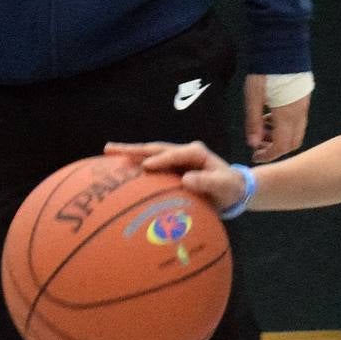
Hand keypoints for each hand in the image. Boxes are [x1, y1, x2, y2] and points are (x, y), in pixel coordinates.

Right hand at [104, 139, 247, 214]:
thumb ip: (208, 182)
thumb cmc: (229, 188)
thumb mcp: (223, 186)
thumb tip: (187, 179)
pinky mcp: (171, 168)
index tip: (146, 167)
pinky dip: (135, 166)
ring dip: (130, 154)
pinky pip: (151, 166)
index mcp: (196, 153)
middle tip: (109, 149)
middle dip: (133, 149)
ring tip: (108, 153)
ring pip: (149, 154)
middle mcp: (183, 152)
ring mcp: (175, 159)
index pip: (174, 154)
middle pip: (155, 149)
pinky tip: (119, 170)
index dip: (160, 160)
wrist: (233, 190)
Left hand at [244, 74, 309, 161]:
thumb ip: (253, 121)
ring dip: (280, 136)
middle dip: (276, 148)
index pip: (281, 146)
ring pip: (296, 132)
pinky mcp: (304, 98)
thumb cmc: (265, 70)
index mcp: (286, 115)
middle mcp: (299, 113)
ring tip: (262, 128)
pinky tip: (270, 115)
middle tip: (259, 144)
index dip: (268, 155)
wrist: (282, 45)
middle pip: (293, 143)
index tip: (255, 155)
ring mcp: (304, 106)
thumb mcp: (253, 96)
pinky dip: (285, 126)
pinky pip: (298, 121)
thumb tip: (252, 144)